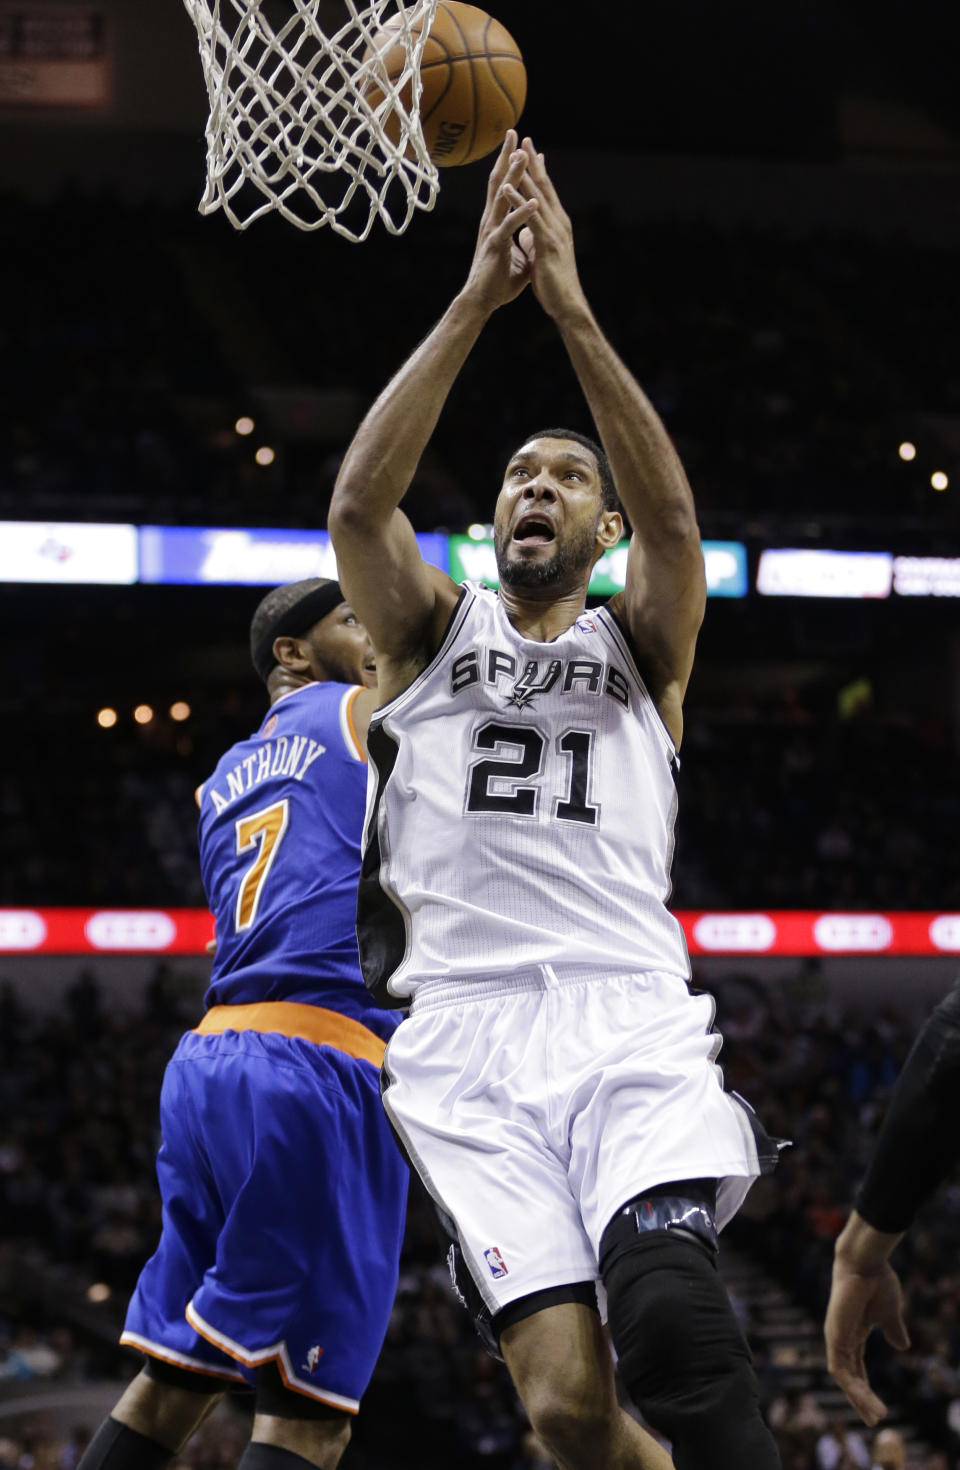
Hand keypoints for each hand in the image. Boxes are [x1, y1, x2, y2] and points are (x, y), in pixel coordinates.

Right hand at [461, 131, 537, 313]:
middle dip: (506, 157)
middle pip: (498, 183)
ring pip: (502, 198)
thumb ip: (524, 242)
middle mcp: (491, 221)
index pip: (503, 187)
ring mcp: (492, 231)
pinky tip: (533, 201)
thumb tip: (533, 238)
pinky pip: (510, 226)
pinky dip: (522, 213)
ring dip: (514, 177)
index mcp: (497, 221)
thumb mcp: (516, 257)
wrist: (482, 301)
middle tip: (513, 132)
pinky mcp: (496, 246)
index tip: (519, 145)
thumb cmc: (497, 281)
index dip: (510, 166)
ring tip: (523, 156)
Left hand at [507, 137, 588, 321]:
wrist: (566, 303)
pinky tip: (508, 188)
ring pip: (538, 197)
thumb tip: (528, 232)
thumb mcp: (542, 255)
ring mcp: (554, 232)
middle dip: (532, 162)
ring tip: (514, 153)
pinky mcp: (546, 244)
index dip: (537, 170)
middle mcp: (558, 222)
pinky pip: (530, 218)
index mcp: (556, 224)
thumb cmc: (554, 282)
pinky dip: (519, 202)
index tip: (528, 150)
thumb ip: (536, 239)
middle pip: (544, 187)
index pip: (545, 192)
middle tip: (522, 138)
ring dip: (525, 174)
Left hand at [824, 1244, 909, 1425]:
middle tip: (873, 1420)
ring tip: (876, 1417)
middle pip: (850, 1376)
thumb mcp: (889, 1313)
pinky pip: (841, 1371)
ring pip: (845, 1378)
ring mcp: (836, 1337)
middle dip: (860, 1399)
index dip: (865, 1388)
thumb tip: (902, 1347)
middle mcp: (841, 1337)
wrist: (866, 1263)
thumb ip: (893, 1330)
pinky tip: (867, 1402)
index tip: (877, 1408)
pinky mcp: (834, 1337)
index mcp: (853, 1332)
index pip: (857, 1368)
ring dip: (860, 1399)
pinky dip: (854, 1388)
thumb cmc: (877, 1282)